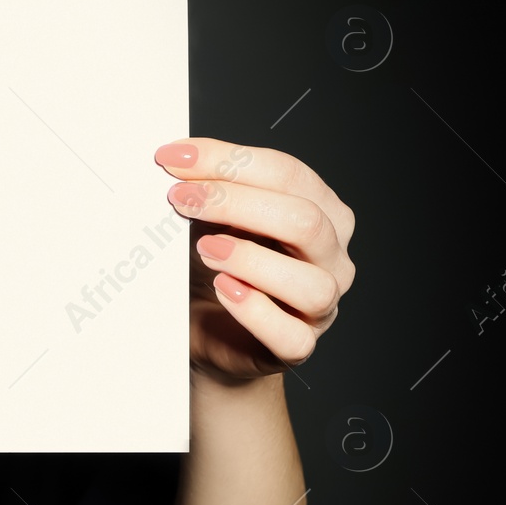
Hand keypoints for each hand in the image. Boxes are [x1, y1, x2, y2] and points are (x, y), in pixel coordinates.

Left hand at [153, 138, 355, 383]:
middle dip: (235, 202)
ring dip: (250, 259)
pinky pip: (291, 336)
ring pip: (311, 283)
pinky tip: (223, 289)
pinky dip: (254, 311)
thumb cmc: (215, 268)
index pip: (289, 175)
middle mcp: (330, 257)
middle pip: (305, 220)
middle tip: (182, 199)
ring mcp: (321, 306)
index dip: (230, 161)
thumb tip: (175, 160)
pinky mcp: (298, 346)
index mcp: (322, 212)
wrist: (209, 329)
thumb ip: (208, 190)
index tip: (175, 158)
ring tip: (205, 248)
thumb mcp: (212, 219)